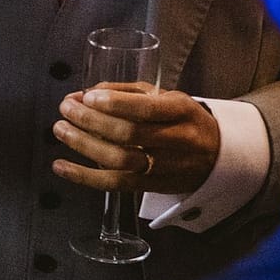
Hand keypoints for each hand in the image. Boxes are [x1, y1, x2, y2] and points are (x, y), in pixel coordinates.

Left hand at [53, 85, 219, 194]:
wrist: (219, 154)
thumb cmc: (182, 120)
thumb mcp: (165, 97)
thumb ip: (126, 93)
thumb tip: (86, 94)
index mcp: (182, 112)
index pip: (147, 109)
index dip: (113, 104)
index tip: (86, 97)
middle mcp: (178, 140)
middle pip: (129, 134)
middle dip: (90, 120)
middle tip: (66, 109)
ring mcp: (167, 167)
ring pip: (120, 160)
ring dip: (83, 145)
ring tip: (61, 130)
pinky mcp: (155, 187)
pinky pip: (116, 184)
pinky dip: (85, 176)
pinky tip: (61, 166)